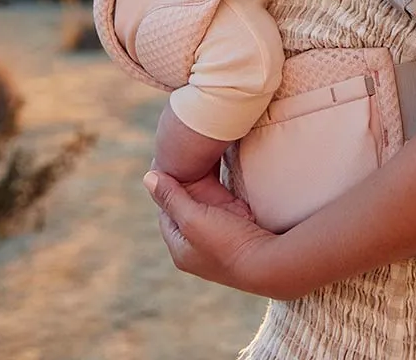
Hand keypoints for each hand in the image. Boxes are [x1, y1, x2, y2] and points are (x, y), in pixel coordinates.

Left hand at [143, 169, 298, 297]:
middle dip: (187, 181)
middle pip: (186, 205)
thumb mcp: (194, 219)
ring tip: (205, 156)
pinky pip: (224, 201)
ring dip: (205, 182)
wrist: (268, 261)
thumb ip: (172, 198)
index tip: (170, 160)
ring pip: (206, 202)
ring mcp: (218, 235)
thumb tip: (147, 177)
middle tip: (189, 154)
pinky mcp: (237, 226)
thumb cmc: (226, 244)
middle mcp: (197, 243)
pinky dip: (222, 185)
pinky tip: (225, 169)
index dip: (167, 185)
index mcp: (180, 247)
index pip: (166, 209)